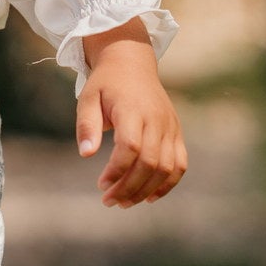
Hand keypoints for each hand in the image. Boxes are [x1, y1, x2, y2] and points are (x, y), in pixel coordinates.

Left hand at [75, 19, 187, 207]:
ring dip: (146, 190)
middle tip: (109, 201)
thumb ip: (86, 125)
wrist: (132, 62)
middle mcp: (156, 119)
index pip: (130, 146)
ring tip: (124, 202)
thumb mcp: (87, 98)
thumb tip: (85, 153)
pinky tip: (149, 197)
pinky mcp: (176, 132)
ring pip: (166, 167)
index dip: (117, 170)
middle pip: (149, 162)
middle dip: (129, 187)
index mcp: (133, 109)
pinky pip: (180, 164)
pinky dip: (168, 184)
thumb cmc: (105, 83)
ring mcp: (170, 127)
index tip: (101, 184)